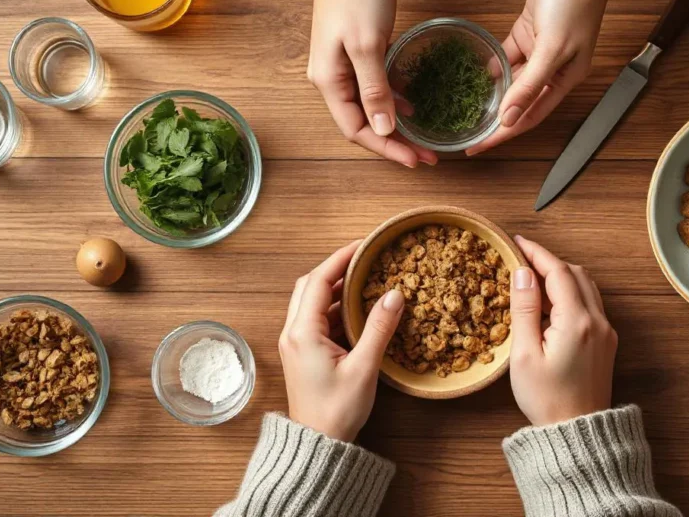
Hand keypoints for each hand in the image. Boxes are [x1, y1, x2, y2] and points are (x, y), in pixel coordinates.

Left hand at [278, 241, 405, 441]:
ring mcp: (295, 343)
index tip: (362, 244)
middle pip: (310, 285)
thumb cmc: (337, 410)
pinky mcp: (302, 353)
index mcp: (302, 332)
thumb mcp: (364, 368)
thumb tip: (395, 294)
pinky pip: (315, 318)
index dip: (340, 258)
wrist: (317, 444)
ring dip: (335, 287)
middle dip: (335, 268)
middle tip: (363, 257)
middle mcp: (293, 333)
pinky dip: (334, 306)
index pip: (318, 280)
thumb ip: (378, 328)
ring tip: (364, 277)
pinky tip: (356, 307)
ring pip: (311, 301)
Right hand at [304, 0, 437, 167]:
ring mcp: (346, 64)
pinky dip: (396, 98)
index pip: (357, 129)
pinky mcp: (361, 50)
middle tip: (427, 155)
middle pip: (364, 123)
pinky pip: (378, 85)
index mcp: (330, 81)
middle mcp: (334, 78)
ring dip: (397, 123)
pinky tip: (414, 105)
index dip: (386, 148)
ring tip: (425, 138)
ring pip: (373, 106)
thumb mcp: (368, 45)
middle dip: (395, 142)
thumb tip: (384, 129)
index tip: (415, 160)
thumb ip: (375, 90)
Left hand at [467, 0, 641, 155]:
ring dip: (493, 92)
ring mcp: (541, 49)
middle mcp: (554, 68)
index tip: (480, 147)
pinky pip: (508, 55)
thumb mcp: (551, 47)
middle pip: (520, 102)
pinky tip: (478, 73)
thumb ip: (529, 85)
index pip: (530, 116)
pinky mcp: (529, 29)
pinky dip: (494, 64)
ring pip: (513, 80)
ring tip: (467, 106)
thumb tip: (509, 116)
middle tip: (468, 131)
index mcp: (566, 78)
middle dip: (495, 118)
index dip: (504, 134)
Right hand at [508, 236, 617, 425]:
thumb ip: (524, 309)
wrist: (577, 433)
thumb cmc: (547, 399)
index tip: (517, 242)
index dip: (536, 252)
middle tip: (521, 261)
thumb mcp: (525, 354)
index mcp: (577, 321)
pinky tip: (549, 308)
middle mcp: (598, 321)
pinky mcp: (606, 343)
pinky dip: (570, 295)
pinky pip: (590, 305)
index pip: (558, 271)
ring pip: (586, 287)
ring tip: (532, 283)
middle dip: (549, 262)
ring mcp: (606, 332)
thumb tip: (521, 273)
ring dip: (561, 277)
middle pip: (576, 273)